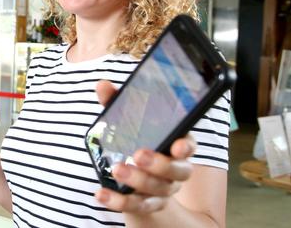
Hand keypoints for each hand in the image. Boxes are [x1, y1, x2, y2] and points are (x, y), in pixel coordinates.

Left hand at [93, 80, 195, 213]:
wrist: (138, 176)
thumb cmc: (137, 141)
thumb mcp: (128, 121)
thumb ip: (118, 103)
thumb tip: (103, 85)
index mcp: (175, 145)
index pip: (188, 145)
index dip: (187, 146)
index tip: (179, 145)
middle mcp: (174, 169)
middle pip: (176, 171)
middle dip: (159, 164)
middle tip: (138, 155)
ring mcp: (163, 189)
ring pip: (157, 189)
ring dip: (137, 180)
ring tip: (117, 169)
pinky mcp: (147, 204)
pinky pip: (136, 205)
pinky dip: (118, 201)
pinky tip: (102, 194)